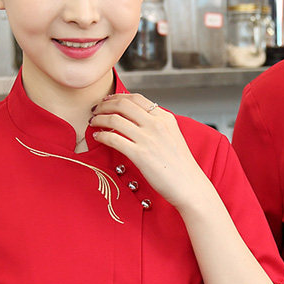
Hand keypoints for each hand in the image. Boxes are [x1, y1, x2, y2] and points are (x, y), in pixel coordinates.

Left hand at [89, 93, 208, 209]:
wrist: (189, 186)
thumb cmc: (181, 166)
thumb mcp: (172, 136)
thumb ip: (156, 125)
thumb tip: (136, 119)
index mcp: (165, 118)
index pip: (136, 98)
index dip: (117, 97)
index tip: (107, 101)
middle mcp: (156, 124)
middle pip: (123, 104)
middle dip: (104, 105)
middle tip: (95, 110)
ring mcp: (148, 139)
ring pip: (115, 119)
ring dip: (99, 119)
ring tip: (93, 122)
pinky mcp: (140, 154)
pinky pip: (113, 138)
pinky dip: (101, 135)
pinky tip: (97, 137)